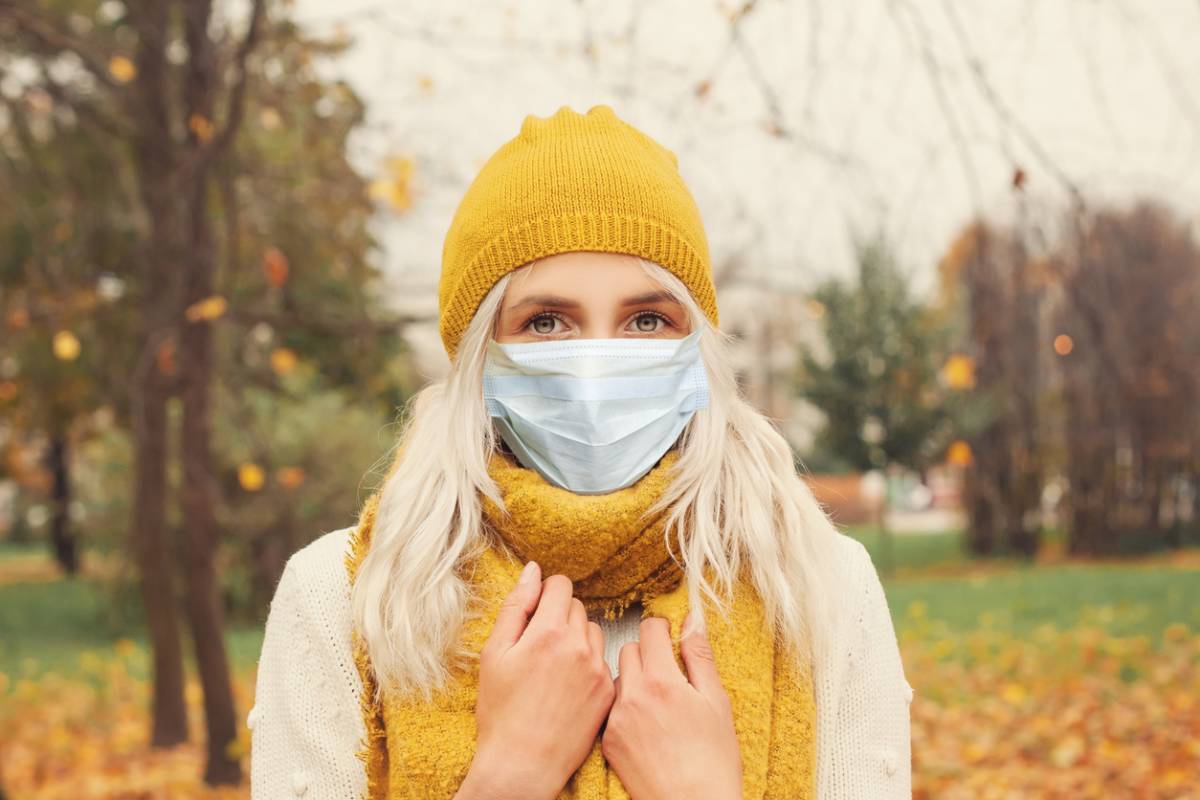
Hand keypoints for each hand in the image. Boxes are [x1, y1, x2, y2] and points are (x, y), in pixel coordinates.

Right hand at [456, 561, 614, 799]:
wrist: (522, 764)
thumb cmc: (501, 711)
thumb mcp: (495, 653)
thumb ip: (515, 606)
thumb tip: (533, 571)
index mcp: (548, 632)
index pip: (560, 586)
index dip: (544, 594)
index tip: (534, 613)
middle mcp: (579, 646)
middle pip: (577, 607)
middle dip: (558, 617)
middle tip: (537, 646)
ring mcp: (598, 670)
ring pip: (593, 631)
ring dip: (576, 638)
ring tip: (553, 667)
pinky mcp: (608, 691)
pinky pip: (602, 660)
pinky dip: (587, 664)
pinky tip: (568, 686)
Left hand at [601, 611, 742, 799]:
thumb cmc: (713, 759)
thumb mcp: (716, 701)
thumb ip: (699, 655)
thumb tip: (692, 619)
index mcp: (662, 681)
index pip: (649, 629)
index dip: (663, 630)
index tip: (670, 640)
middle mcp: (632, 696)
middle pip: (629, 649)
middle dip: (648, 654)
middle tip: (668, 676)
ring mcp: (615, 719)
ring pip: (618, 678)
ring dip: (634, 681)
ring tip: (657, 705)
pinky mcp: (607, 741)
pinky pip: (611, 708)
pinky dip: (624, 708)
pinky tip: (645, 726)